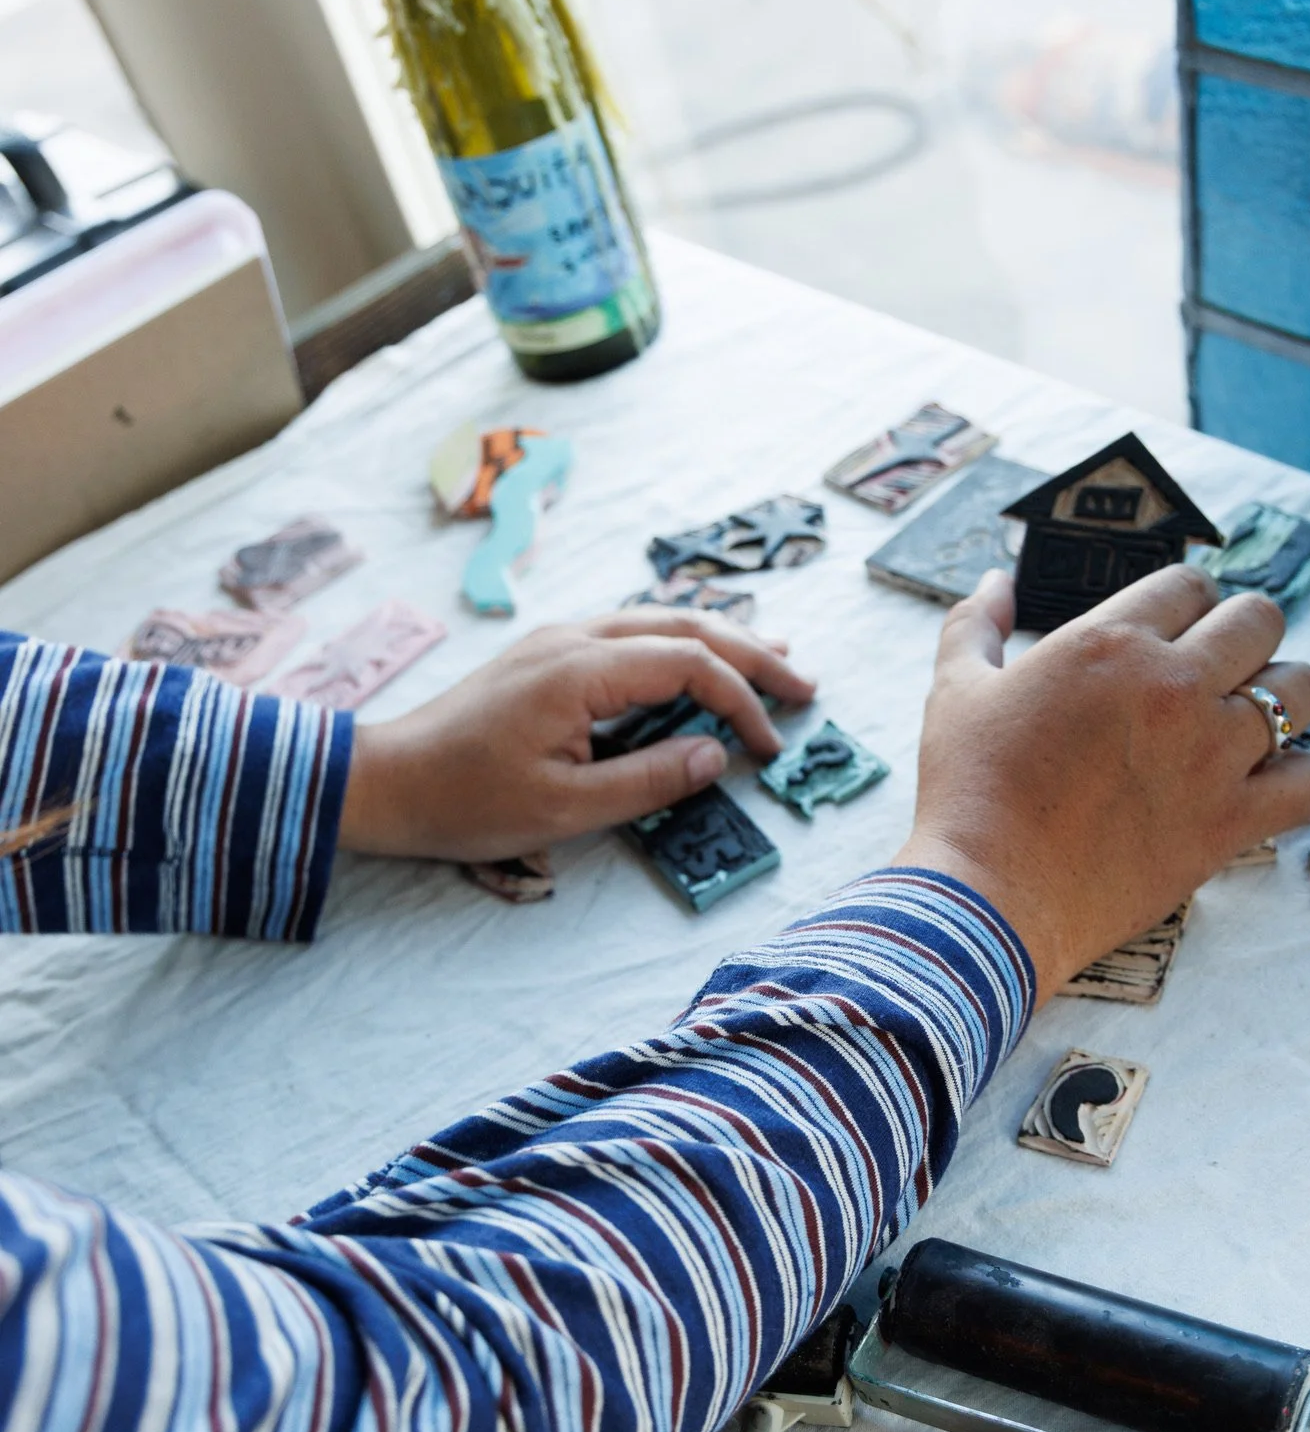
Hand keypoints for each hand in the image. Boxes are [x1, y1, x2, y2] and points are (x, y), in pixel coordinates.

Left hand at [338, 608, 815, 861]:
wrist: (382, 780)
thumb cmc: (464, 801)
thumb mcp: (564, 809)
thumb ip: (647, 781)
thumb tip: (715, 757)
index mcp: (580, 669)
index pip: (690, 665)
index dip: (742, 702)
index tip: (770, 747)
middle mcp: (572, 638)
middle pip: (684, 626)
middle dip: (751, 654)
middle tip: (804, 684)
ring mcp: (556, 641)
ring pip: (657, 621)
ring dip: (719, 641)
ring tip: (773, 658)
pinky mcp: (544, 657)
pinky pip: (629, 633)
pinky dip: (678, 646)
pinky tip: (696, 661)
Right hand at [895, 566, 1309, 1001]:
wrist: (989, 895)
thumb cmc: (968, 793)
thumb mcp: (955, 691)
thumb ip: (976, 624)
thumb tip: (996, 581)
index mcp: (1109, 643)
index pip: (1189, 584)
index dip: (1187, 602)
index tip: (1178, 630)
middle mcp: (1173, 686)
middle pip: (1259, 620)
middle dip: (1245, 634)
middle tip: (1221, 667)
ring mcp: (1211, 754)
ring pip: (1301, 690)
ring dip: (1284, 696)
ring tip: (1254, 719)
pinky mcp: (1231, 821)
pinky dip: (1301, 777)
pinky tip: (1270, 782)